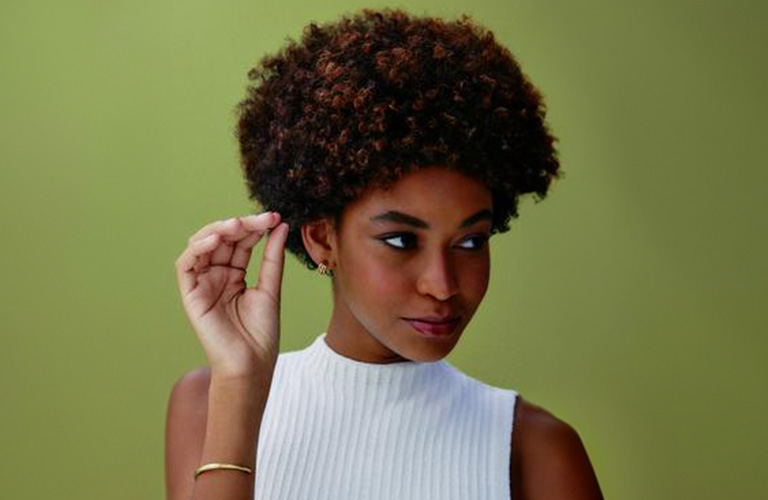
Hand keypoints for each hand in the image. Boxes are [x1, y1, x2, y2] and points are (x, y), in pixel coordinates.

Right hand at [174, 211, 288, 379]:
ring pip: (202, 246)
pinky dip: (198, 248)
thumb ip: (272, 257)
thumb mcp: (270, 288)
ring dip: (218, 230)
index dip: (255, 227)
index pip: (241, 242)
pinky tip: (217, 240)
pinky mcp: (190, 295)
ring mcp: (202, 284)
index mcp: (235, 274)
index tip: (274, 218)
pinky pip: (186, 265)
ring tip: (239, 225)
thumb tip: (280, 226)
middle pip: (222, 240)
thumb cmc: (261, 333)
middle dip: (240, 225)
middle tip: (260, 219)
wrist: (252, 364)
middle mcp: (216, 276)